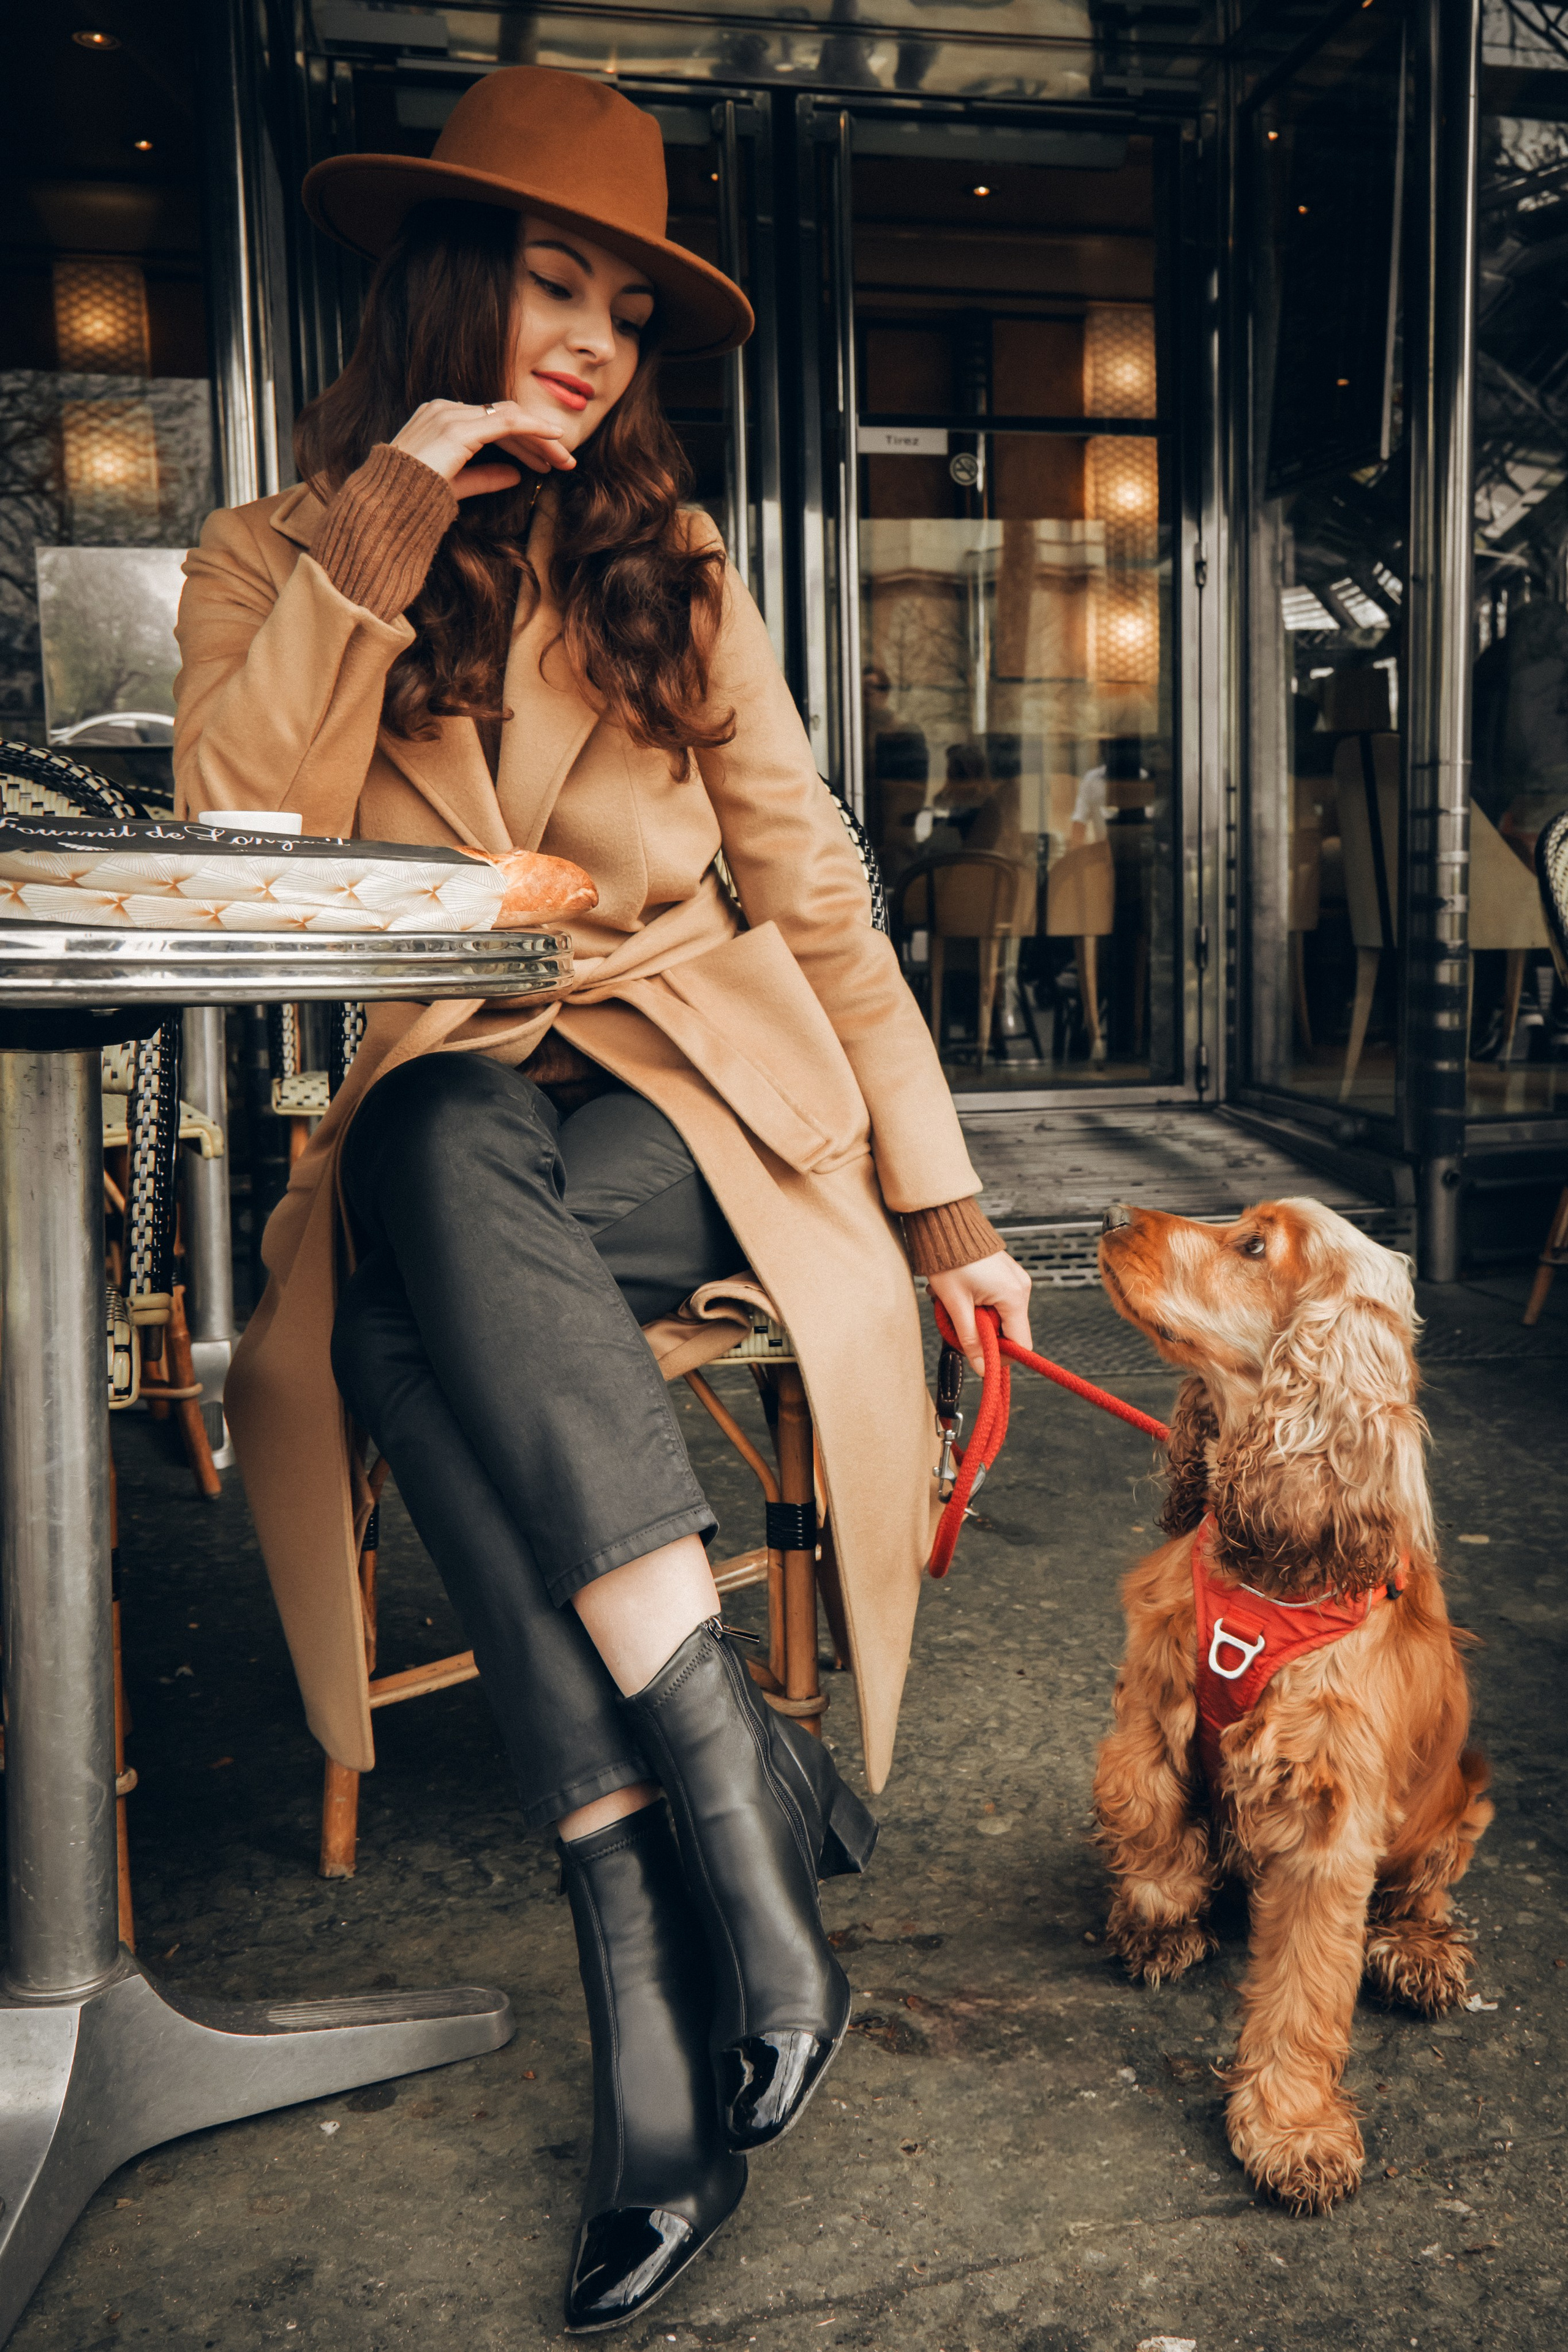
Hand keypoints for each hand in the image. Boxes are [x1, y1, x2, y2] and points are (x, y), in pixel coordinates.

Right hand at [390, 399, 576, 500]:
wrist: (387, 505)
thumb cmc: (414, 499)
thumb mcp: (458, 486)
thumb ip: (485, 476)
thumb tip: (515, 475)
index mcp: (440, 418)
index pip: (490, 423)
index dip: (522, 442)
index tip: (545, 463)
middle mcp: (444, 409)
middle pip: (503, 417)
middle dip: (536, 440)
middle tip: (565, 461)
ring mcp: (450, 415)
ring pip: (509, 417)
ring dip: (540, 438)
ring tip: (565, 459)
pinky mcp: (459, 428)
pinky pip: (506, 422)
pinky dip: (533, 428)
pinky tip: (554, 438)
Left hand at [927, 1249, 1032, 1376]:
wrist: (946, 1225)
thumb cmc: (950, 1260)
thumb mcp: (956, 1305)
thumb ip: (970, 1339)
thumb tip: (981, 1367)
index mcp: (1014, 1296)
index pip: (1021, 1343)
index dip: (1001, 1355)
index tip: (978, 1355)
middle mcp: (1021, 1288)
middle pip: (1010, 1331)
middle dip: (983, 1334)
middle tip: (957, 1323)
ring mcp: (1016, 1280)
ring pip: (1001, 1317)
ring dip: (979, 1319)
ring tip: (957, 1304)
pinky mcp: (1007, 1276)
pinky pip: (998, 1302)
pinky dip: (981, 1306)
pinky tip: (963, 1295)